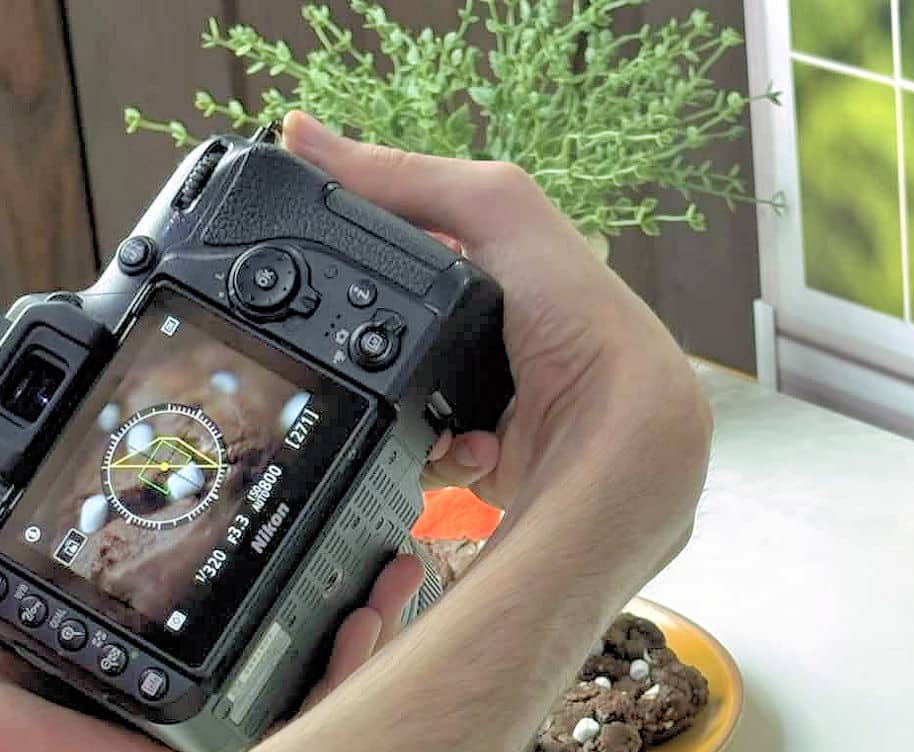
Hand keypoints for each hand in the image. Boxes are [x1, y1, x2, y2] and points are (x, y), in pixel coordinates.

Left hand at [0, 554, 421, 751]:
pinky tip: (364, 630)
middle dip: (364, 617)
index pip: (259, 647)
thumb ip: (86, 555)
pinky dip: (340, 683)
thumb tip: (121, 490)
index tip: (350, 545)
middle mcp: (185, 720)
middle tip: (402, 563)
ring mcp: (193, 750)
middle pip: (302, 675)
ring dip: (370, 646)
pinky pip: (288, 733)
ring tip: (398, 587)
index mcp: (156, 683)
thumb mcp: (35, 581)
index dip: (317, 604)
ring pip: (315, 707)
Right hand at [284, 114, 712, 555]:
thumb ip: (405, 175)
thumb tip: (301, 133)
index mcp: (506, 269)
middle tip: (356, 345)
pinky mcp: (487, 456)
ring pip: (405, 397)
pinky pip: (426, 454)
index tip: (321, 257)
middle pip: (401, 326)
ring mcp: (493, 398)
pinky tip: (459, 446)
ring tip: (421, 405)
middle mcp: (502, 333)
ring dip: (399, 404)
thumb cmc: (579, 315)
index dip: (369, 247)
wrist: (612, 436)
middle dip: (374, 339)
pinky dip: (432, 452)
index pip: (416, 244)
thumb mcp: (492, 209)